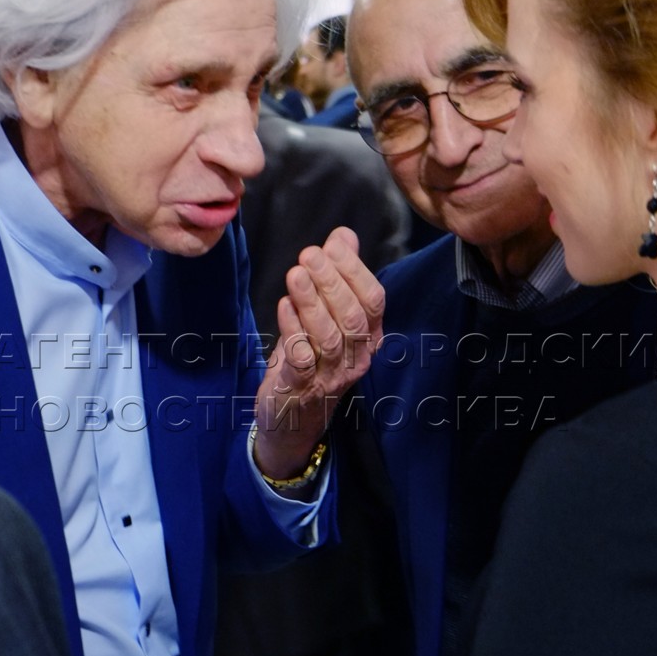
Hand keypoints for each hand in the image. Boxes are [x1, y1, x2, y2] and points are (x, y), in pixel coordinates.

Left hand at [253, 226, 383, 479]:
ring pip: (329, 337)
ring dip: (312, 303)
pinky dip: (293, 329)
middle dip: (332, 281)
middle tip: (310, 254)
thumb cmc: (314, 359)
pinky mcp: (300, 389)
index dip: (355, 270)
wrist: (293, 419)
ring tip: (295, 274)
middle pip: (352, 316)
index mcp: (369, 337)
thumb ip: (340, 275)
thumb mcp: (330, 318)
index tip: (334, 244)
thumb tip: (344, 236)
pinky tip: (283, 306)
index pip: (373, 300)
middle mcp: (356, 358)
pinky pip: (302, 359)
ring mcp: (330, 376)